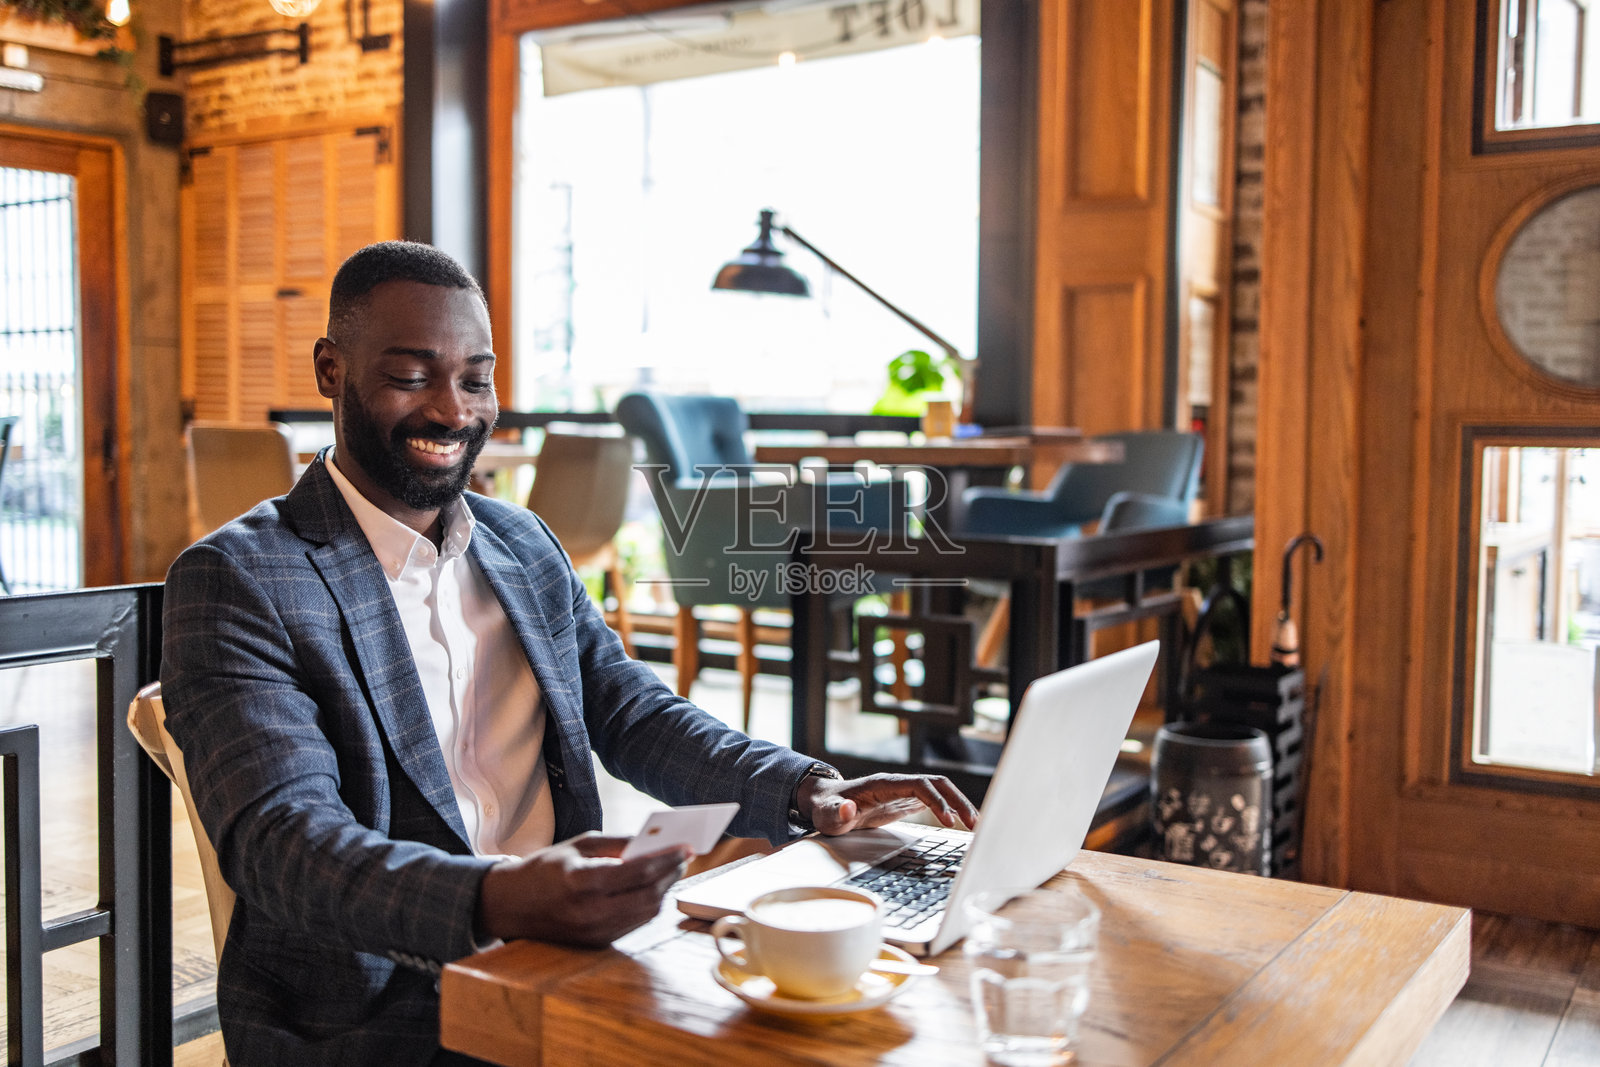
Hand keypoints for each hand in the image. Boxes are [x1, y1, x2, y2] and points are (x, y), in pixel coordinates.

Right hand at [476, 831, 689, 947]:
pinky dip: (649, 906)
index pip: (638, 872)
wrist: (511, 905)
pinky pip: (634, 924)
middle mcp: (589, 912)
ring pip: (646, 913)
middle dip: (671, 875)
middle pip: (648, 896)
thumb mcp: (579, 845)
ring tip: (672, 871)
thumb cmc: (545, 869)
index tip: (686, 848)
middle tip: (683, 858)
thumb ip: (619, 844)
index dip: (666, 859)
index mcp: (582, 883)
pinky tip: (653, 889)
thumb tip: (657, 843)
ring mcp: (593, 933)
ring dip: (664, 891)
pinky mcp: (596, 944)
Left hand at [799, 773, 978, 835]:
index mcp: (883, 784)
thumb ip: (837, 814)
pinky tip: (961, 822)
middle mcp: (897, 784)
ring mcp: (903, 792)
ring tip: (975, 824)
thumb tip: (849, 809)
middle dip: (957, 801)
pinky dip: (950, 809)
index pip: (919, 785)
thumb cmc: (827, 808)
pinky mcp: (905, 802)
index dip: (936, 801)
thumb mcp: (827, 815)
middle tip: (973, 824)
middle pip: (936, 784)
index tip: (948, 821)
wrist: (825, 802)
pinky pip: (934, 800)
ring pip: (939, 790)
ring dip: (958, 804)